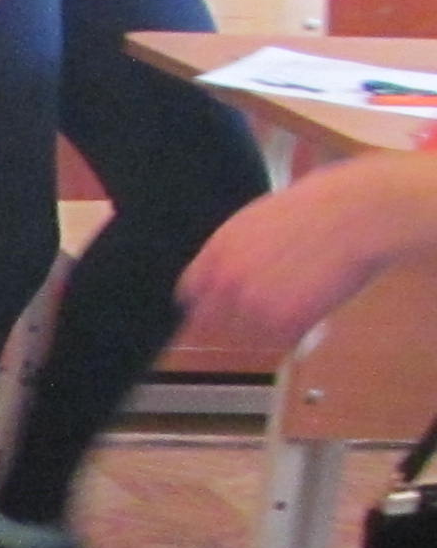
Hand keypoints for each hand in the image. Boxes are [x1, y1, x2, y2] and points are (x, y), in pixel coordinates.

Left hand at [181, 154, 436, 345]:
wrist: (358, 214)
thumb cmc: (319, 205)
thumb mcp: (258, 218)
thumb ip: (232, 248)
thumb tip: (221, 268)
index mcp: (216, 253)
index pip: (189, 293)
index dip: (204, 300)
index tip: (215, 306)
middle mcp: (226, 282)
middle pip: (207, 322)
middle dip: (228, 320)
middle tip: (261, 311)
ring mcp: (253, 305)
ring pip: (245, 336)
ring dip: (264, 328)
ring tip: (296, 300)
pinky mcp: (286, 323)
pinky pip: (281, 342)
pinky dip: (296, 332)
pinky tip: (314, 306)